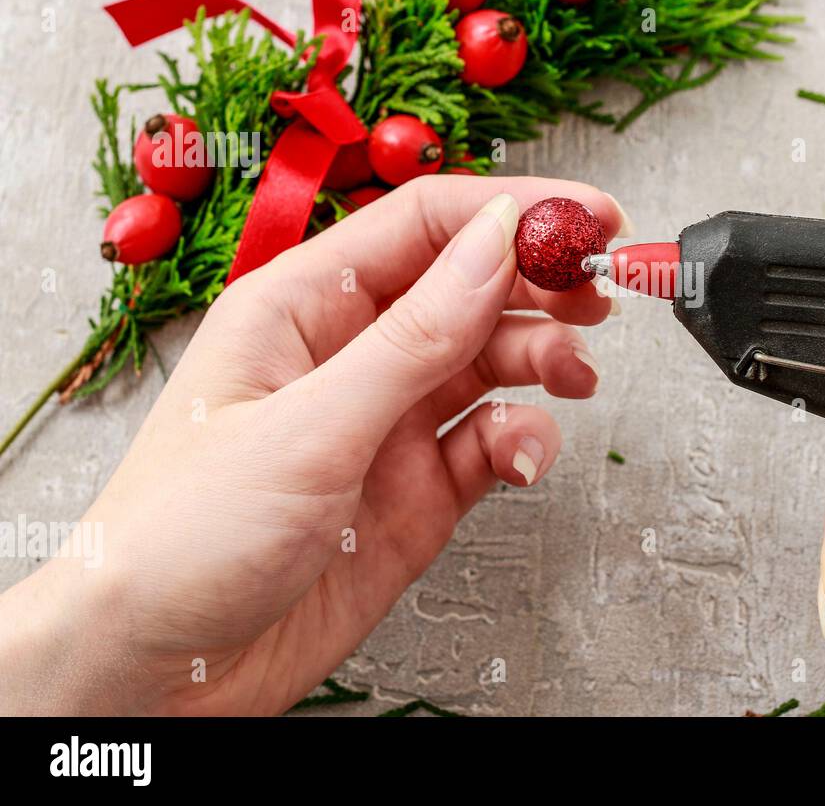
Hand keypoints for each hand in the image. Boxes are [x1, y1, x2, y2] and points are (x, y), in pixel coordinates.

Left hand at [0, 176, 624, 714]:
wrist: (160, 673)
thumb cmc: (183, 538)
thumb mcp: (310, 425)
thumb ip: (416, 337)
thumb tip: (495, 244)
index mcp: (304, 306)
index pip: (424, 225)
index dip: (512, 212)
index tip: (587, 218)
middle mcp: (351, 355)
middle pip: (468, 287)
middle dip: (539, 285)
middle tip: (600, 293)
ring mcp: (387, 422)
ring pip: (490, 361)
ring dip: (542, 360)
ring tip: (574, 375)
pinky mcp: (415, 488)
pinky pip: (490, 441)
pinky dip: (523, 441)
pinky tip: (527, 454)